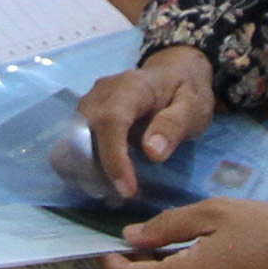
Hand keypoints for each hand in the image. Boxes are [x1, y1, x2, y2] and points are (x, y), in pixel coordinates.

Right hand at [74, 47, 213, 199]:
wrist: (173, 72)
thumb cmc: (185, 92)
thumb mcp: (193, 107)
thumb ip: (174, 126)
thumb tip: (152, 152)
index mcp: (131, 86)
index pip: (111, 121)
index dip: (113, 158)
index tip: (127, 189)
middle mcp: (102, 93)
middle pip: (85, 134)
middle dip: (98, 171)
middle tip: (123, 196)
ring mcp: (89, 103)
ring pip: (74, 143)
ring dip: (89, 172)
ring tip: (116, 193)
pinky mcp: (84, 116)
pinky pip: (75, 145)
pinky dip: (85, 167)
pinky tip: (105, 182)